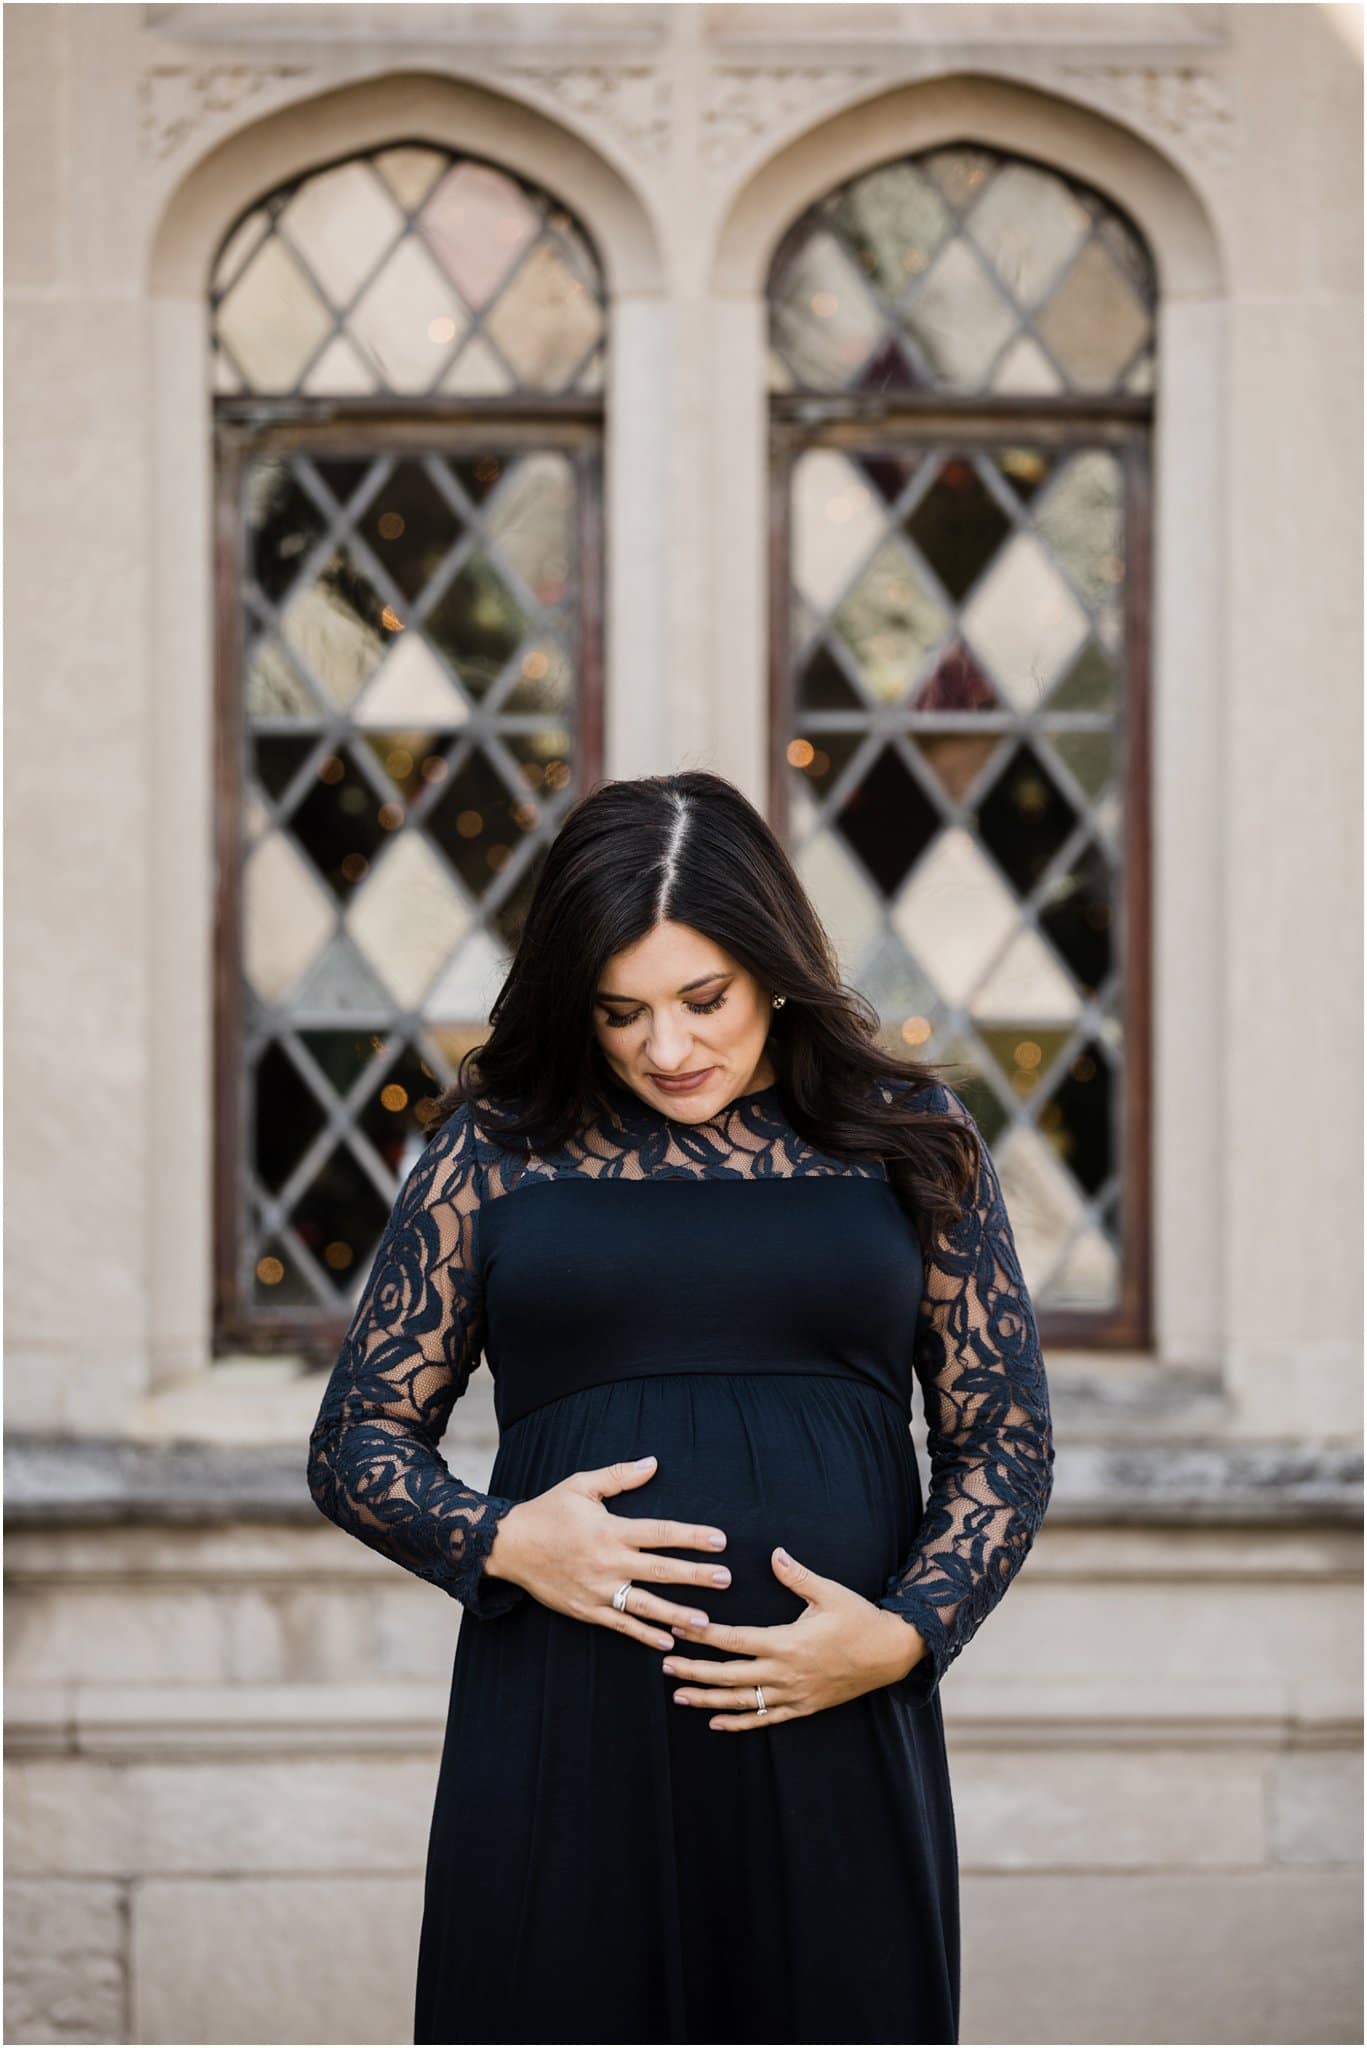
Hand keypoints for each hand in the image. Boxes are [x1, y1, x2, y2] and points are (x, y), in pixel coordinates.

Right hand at [483, 1454, 730, 1651]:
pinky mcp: (586, 1610)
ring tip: (704, 1622)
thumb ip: (619, 1476)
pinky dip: (644, 1635)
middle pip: (659, 1570)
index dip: (691, 1536)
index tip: (719, 1541)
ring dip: (676, 1614)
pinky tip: (666, 1642)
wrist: (509, 1546)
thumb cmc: (547, 1512)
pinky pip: (620, 1625)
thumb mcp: (580, 1486)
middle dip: (695, 1575)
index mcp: (610, 1530)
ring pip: (644, 1605)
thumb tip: (653, 1463)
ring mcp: (597, 1590)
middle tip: (725, 1579)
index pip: (660, 1532)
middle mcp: (608, 1562)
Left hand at [660, 1545, 925, 1730]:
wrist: (890, 1653)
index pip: (736, 1641)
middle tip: (666, 1664)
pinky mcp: (803, 1708)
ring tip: (679, 1695)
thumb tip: (774, 1553)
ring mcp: (794, 1695)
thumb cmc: (858, 1618)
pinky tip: (715, 1723)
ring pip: (743, 1702)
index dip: (705, 1636)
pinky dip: (739, 1723)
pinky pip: (765, 1719)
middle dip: (695, 1671)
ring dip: (708, 1699)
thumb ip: (797, 1576)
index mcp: (788, 1643)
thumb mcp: (829, 1592)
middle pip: (730, 1676)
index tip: (680, 1630)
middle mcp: (786, 1673)